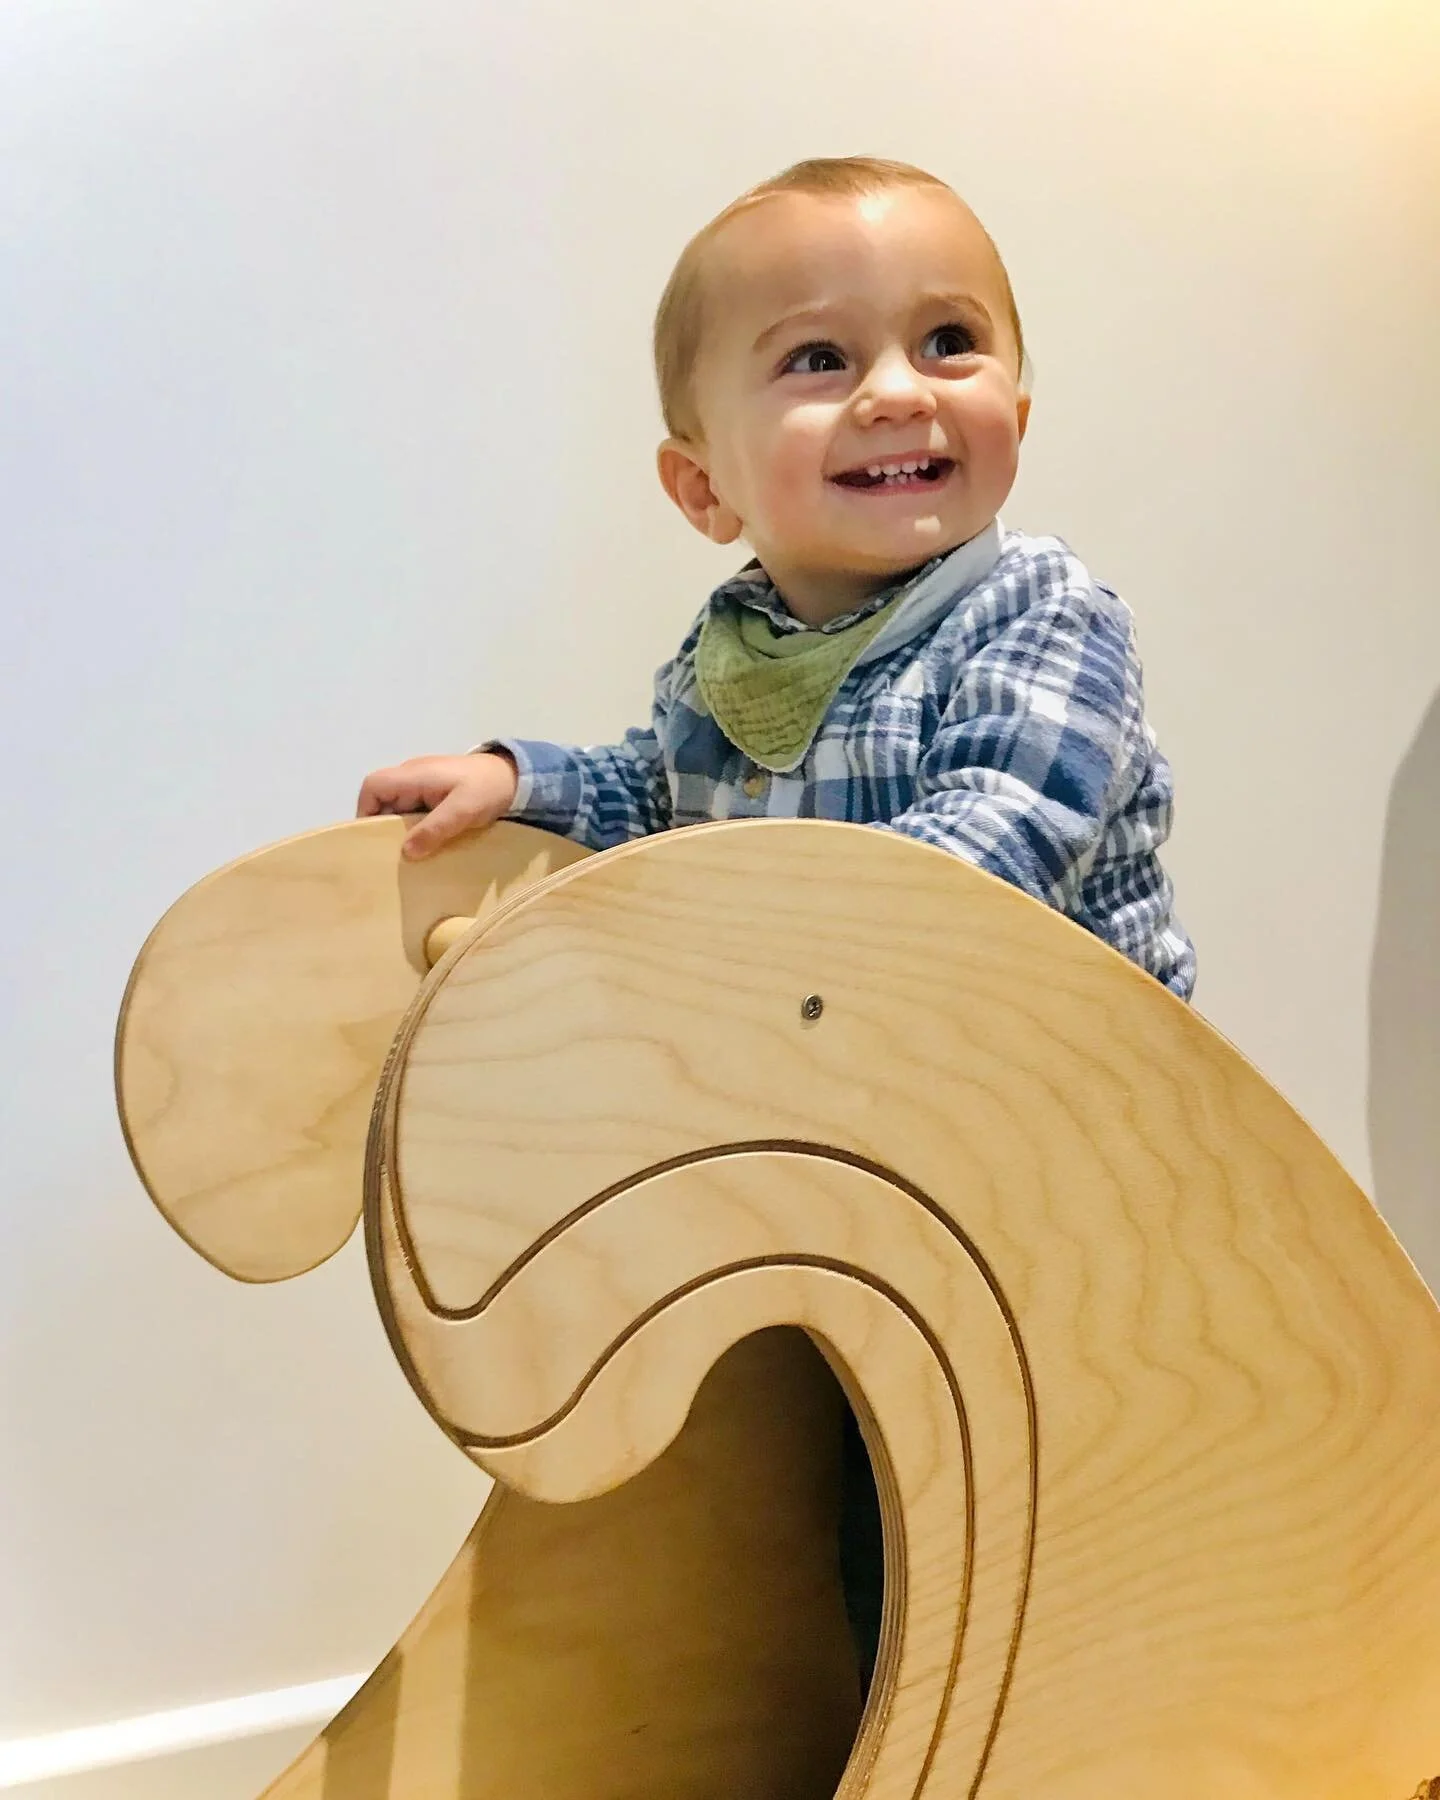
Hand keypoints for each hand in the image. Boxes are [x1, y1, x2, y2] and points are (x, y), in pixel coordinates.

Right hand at [356, 751, 518, 860]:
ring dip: (401, 830)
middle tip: (391, 856)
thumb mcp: (463, 810)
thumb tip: (406, 851)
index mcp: (414, 775)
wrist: (517, 777)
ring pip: (399, 808)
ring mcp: (425, 785)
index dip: (365, 810)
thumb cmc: (488, 789)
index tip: (372, 838)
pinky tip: (425, 847)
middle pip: (383, 799)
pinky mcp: (437, 795)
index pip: (373, 786)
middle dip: (383, 826)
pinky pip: (416, 811)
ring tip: (408, 856)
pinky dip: (416, 828)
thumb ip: (435, 829)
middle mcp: (413, 777)